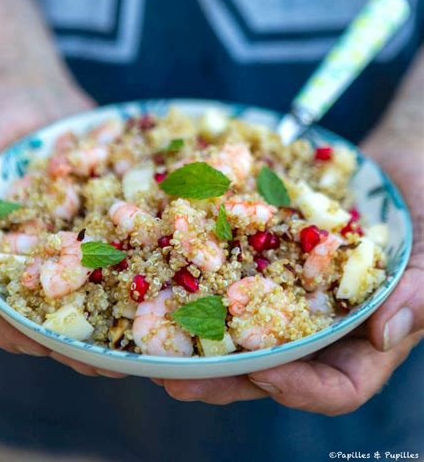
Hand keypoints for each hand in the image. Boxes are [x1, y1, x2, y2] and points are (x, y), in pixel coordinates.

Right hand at [0, 76, 124, 377]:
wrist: (21, 85)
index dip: (14, 330)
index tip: (46, 348)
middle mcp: (33, 253)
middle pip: (53, 305)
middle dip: (81, 335)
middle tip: (114, 364)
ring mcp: (71, 234)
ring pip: (94, 279)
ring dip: (119, 305)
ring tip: (151, 333)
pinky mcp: (102, 211)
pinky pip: (123, 236)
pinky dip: (144, 252)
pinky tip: (173, 267)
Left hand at [157, 140, 422, 412]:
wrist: (404, 165)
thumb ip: (422, 292)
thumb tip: (386, 333)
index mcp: (366, 337)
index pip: (337, 386)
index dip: (300, 389)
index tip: (264, 374)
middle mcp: (324, 324)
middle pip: (276, 368)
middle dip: (229, 378)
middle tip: (179, 382)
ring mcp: (294, 291)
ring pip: (245, 328)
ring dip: (204, 340)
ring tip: (156, 346)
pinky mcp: (272, 258)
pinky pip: (238, 274)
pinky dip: (207, 280)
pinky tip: (168, 276)